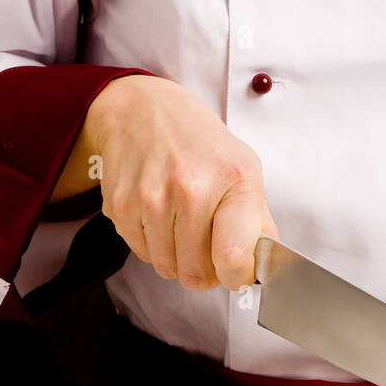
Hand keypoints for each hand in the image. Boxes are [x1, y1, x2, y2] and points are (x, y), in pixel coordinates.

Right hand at [87, 75, 279, 291]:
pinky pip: (142, 253)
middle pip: (196, 273)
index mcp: (232, 179)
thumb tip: (265, 263)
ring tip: (182, 225)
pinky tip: (159, 215)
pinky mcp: (121, 206)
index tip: (236, 270)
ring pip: (167, 268)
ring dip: (177, 258)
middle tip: (207, 248)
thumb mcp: (243, 166)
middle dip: (205, 270)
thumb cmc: (198, 139)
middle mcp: (190, 188)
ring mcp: (151, 198)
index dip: (237, 275)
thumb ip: (258, 218)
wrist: (142, 109)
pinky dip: (153, 244)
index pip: (233, 257)